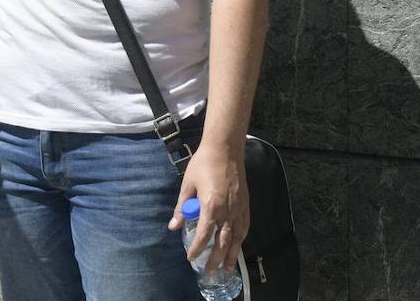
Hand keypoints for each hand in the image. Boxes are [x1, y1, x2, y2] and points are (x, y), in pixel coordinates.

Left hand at [167, 143, 249, 272]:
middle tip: (209, 272)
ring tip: (227, 268)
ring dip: (231, 254)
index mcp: (211, 206)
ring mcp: (239, 208)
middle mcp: (228, 211)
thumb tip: (173, 226)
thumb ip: (182, 208)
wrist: (225, 149)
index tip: (191, 258)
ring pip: (237, 237)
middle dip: (215, 258)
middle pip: (222, 241)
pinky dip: (241, 239)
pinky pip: (245, 227)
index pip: (204, 235)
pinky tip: (238, 246)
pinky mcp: (246, 204)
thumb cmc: (203, 164)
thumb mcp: (187, 185)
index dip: (197, 249)